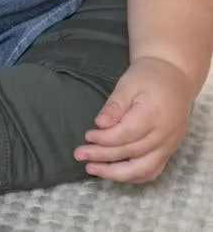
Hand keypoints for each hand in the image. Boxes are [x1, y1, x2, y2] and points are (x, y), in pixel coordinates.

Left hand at [74, 56, 194, 182]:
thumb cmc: (147, 78)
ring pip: (143, 169)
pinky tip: (113, 173)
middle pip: (132, 153)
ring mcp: (168, 146)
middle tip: (80, 155)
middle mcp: (164, 136)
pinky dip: (132, 176)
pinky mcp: (168, 151)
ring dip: (116, 173)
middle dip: (103, 157)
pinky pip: (152, 171)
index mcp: (154, 116)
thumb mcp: (128, 84)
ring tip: (92, 169)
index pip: (126, 134)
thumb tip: (100, 124)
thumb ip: (115, 106)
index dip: (105, 138)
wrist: (174, 79)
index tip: (87, 136)